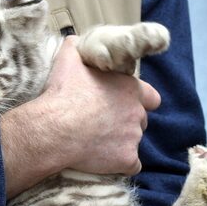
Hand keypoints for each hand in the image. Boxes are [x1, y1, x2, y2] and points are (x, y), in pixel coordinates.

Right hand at [0, 36, 159, 197]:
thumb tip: (77, 40)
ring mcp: (133, 138)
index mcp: (129, 89)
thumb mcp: (69, 58)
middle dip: (126, 124)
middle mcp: (136, 113)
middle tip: (103, 126)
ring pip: (133, 143)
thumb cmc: (63, 93)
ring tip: (98, 145)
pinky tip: (106, 162)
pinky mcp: (126, 159)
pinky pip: (131, 165)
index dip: (141, 102)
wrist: (55, 128)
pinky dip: (121, 164)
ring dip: (121, 144)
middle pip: (139, 121)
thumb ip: (79, 46)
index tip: (129, 106)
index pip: (151, 97)